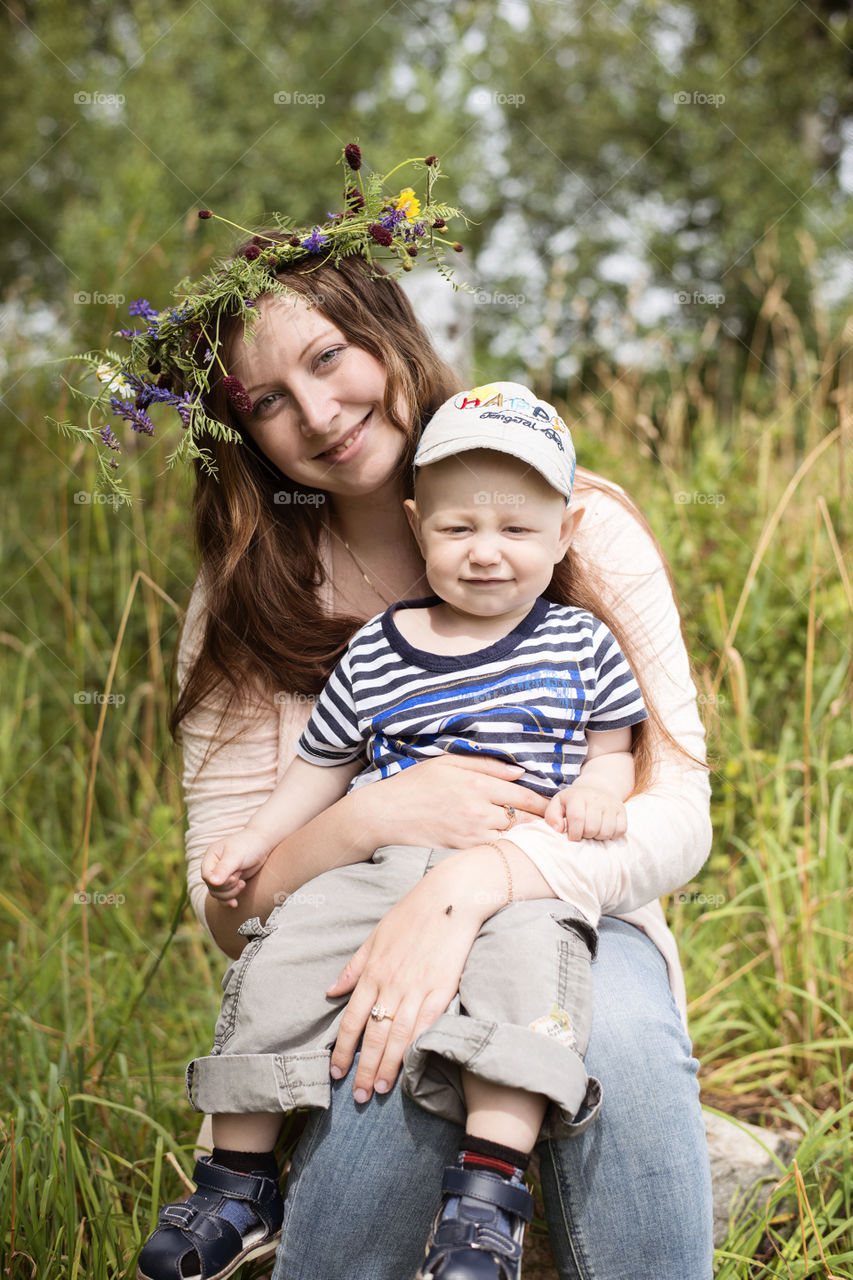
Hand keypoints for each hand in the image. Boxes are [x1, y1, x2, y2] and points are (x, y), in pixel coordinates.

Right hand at [202, 828, 273, 907]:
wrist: (263, 844)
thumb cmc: (248, 845)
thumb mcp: (236, 856)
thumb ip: (224, 868)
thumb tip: (212, 882)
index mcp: (211, 857)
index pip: (206, 876)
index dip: (218, 881)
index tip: (233, 878)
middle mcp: (214, 867)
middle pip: (212, 887)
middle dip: (227, 887)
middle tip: (239, 878)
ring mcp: (222, 876)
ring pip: (218, 894)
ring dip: (231, 893)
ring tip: (243, 883)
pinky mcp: (231, 882)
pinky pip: (224, 896)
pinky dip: (229, 900)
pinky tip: (235, 903)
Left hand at [325, 849, 487, 1101]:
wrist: (449, 899)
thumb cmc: (411, 915)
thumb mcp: (375, 937)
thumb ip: (354, 968)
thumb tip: (331, 991)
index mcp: (373, 972)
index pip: (351, 1020)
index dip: (342, 1050)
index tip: (335, 1072)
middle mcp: (392, 984)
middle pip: (373, 1035)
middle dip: (362, 1068)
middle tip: (357, 1097)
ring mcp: (418, 988)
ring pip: (397, 1036)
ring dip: (387, 1066)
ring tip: (379, 1089)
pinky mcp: (443, 990)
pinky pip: (426, 1025)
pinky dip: (416, 1048)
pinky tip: (410, 1067)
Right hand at [364, 755, 547, 848]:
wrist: (387, 813)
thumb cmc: (416, 784)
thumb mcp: (449, 763)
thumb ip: (487, 765)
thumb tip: (519, 772)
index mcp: (477, 784)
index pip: (524, 796)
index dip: (545, 803)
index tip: (557, 806)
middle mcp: (478, 810)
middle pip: (524, 819)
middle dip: (541, 822)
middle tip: (556, 824)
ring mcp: (471, 833)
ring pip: (511, 837)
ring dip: (525, 837)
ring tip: (539, 836)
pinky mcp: (463, 848)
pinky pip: (493, 850)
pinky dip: (506, 848)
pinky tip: (512, 846)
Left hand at [543, 784, 626, 841]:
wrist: (596, 787)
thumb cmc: (573, 801)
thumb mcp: (558, 804)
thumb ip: (552, 817)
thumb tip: (558, 830)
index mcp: (577, 796)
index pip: (577, 819)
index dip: (574, 834)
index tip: (572, 838)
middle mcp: (595, 798)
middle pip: (592, 828)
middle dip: (585, 836)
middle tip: (583, 832)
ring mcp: (610, 803)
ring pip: (606, 831)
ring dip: (598, 836)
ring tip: (593, 830)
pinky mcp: (622, 810)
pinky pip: (620, 830)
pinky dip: (612, 835)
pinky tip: (603, 829)